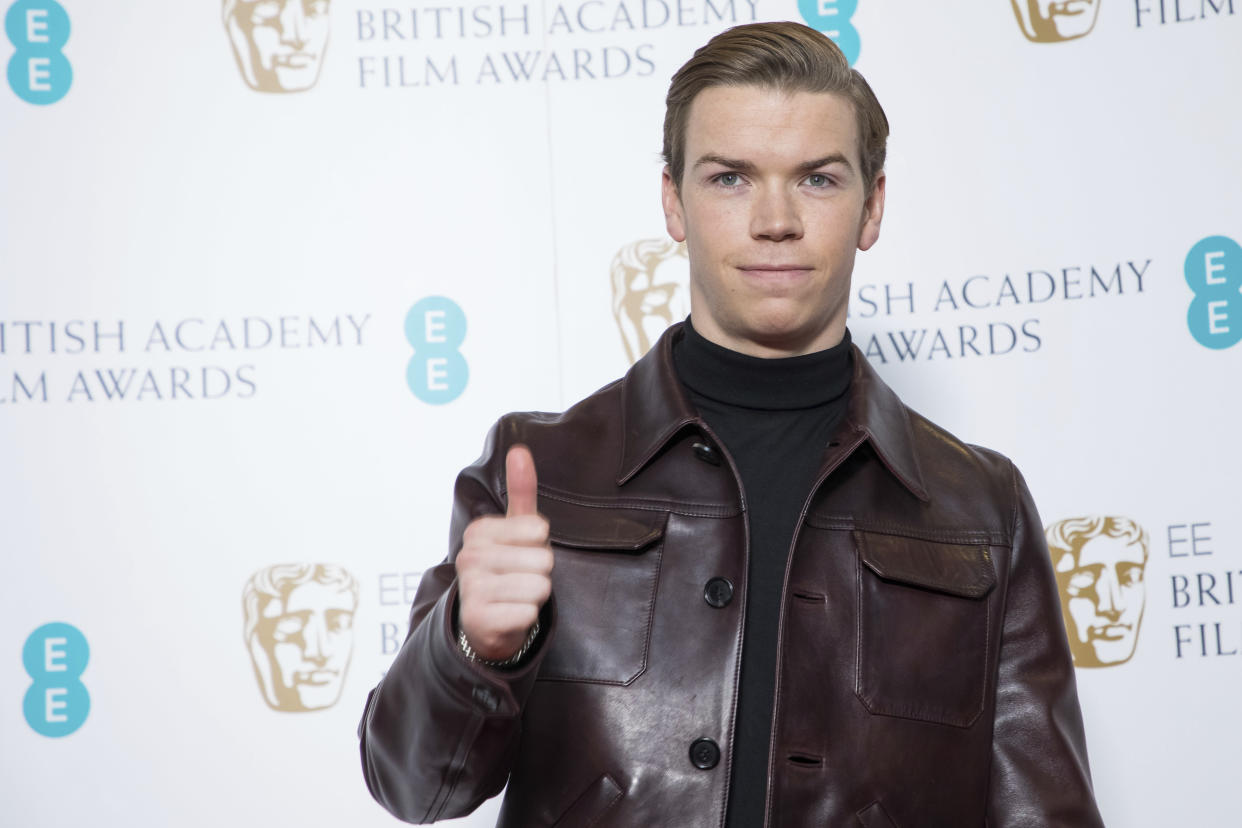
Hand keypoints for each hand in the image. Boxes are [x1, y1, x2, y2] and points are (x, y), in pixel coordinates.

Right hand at [455, 445, 553, 661]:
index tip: (521, 553)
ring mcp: (471, 589)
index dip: (540, 545)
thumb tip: (519, 450)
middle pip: (543, 560)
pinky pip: (529, 613)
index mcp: (479, 531)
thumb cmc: (508, 568)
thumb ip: (521, 490)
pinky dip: (527, 617)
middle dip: (540, 573)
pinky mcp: (479, 619)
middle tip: (519, 579)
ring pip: (539, 587)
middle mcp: (470, 556)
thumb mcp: (516, 528)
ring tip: (515, 597)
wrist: (485, 623)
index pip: (539, 529)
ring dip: (535, 596)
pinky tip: (510, 615)